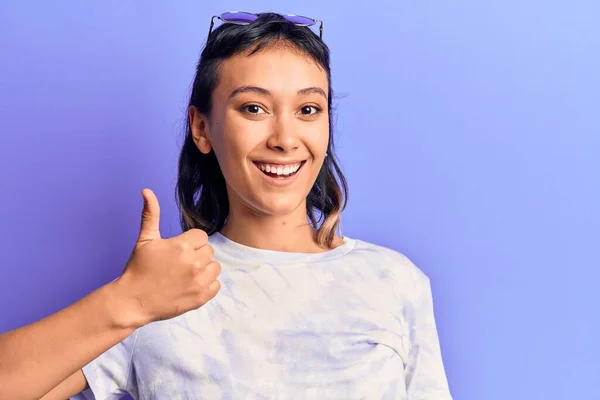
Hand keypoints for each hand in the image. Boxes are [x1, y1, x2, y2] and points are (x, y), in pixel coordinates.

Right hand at [114, 189, 220, 327]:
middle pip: (209, 251)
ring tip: (185, 274)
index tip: (177, 251)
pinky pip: (216, 285)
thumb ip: (151, 214)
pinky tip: (190, 285)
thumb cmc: (138, 268)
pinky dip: (207, 286)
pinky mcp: (201, 298)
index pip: (201, 236)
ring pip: (215, 267)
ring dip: (204, 269)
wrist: (132, 301)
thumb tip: (147, 191)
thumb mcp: (145, 240)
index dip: (190, 242)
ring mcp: (198, 281)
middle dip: (196, 255)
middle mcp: (194, 262)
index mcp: (182, 246)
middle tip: (178, 264)